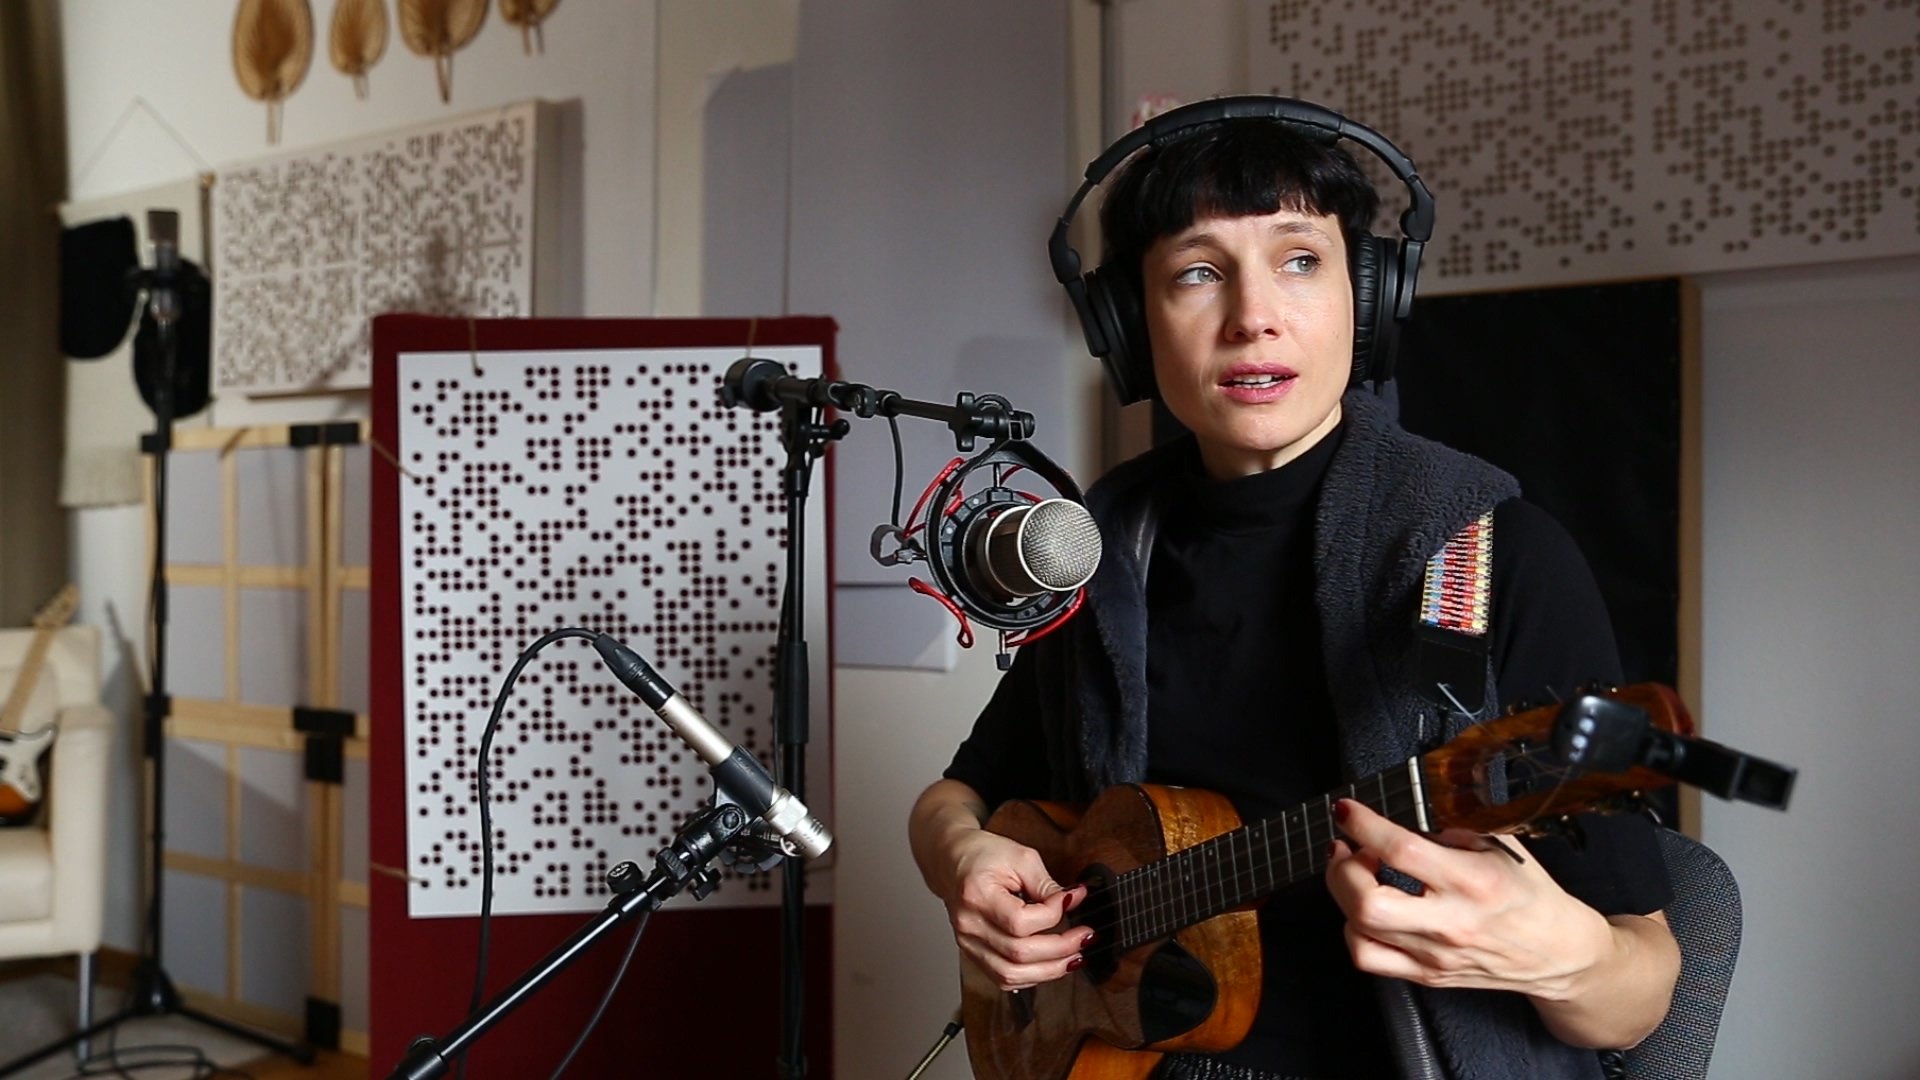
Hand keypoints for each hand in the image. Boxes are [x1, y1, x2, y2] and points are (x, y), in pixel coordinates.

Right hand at [941, 828, 1091, 991]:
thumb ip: (1047, 884)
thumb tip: (1074, 901)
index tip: (1073, 899)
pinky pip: (1003, 978)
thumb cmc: (983, 855)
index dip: (1054, 914)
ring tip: (1074, 957)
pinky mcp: (973, 954)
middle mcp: (969, 925)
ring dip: (1049, 970)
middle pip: (1018, 954)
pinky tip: (1050, 965)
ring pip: (1011, 975)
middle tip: (1085, 936)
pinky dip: (1031, 976)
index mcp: (976, 896)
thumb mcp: (1020, 858)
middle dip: (1060, 949)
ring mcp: (969, 944)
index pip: (1020, 921)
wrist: (953, 861)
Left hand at [1324, 798, 1611, 1000]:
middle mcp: (1451, 922)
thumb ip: (1453, 826)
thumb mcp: (1501, 845)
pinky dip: (1354, 928)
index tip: (1347, 811)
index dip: (1364, 826)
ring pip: (1359, 930)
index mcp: (1473, 881)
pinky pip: (1368, 957)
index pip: (1403, 852)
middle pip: (1367, 902)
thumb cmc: (1530, 896)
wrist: (1557, 954)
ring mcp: (1435, 954)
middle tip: (1347, 847)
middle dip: (1342, 868)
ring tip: (1356, 873)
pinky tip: (1365, 909)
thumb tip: (1406, 810)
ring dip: (1343, 893)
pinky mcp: (1427, 975)